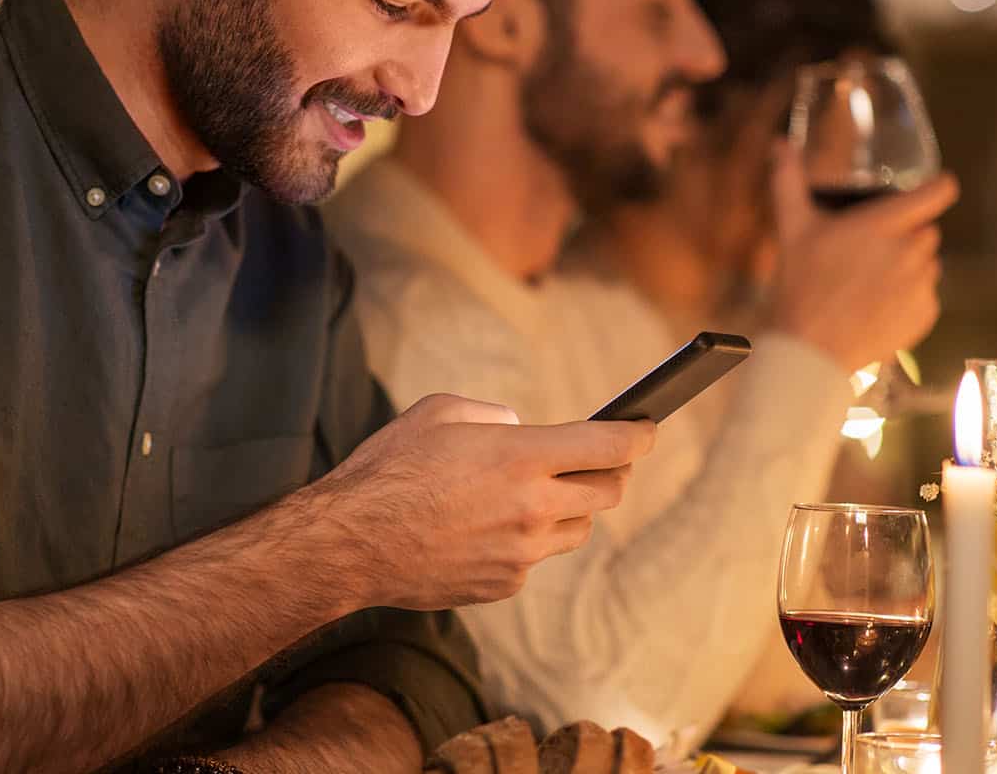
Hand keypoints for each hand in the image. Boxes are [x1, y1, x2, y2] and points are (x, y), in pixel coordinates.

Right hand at [308, 393, 654, 610]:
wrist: (349, 544)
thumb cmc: (389, 470)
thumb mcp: (440, 412)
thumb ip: (495, 415)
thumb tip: (523, 429)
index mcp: (521, 457)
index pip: (611, 446)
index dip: (639, 434)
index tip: (647, 428)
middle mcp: (532, 507)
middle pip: (610, 491)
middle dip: (613, 470)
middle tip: (600, 459)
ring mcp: (523, 553)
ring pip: (580, 529)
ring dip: (572, 508)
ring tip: (542, 493)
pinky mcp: (506, 584)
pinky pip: (538, 558)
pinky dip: (531, 540)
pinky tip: (494, 527)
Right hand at [766, 141, 958, 372]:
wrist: (810, 348)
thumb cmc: (801, 285)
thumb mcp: (791, 228)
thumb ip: (788, 181)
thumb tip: (779, 144)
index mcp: (884, 225)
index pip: (938, 192)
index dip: (938, 187)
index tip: (933, 189)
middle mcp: (910, 252)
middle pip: (927, 229)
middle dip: (906, 234)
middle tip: (870, 250)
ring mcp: (921, 286)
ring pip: (927, 263)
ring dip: (908, 266)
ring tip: (869, 281)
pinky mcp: (924, 315)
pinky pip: (925, 296)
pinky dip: (908, 297)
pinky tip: (876, 305)